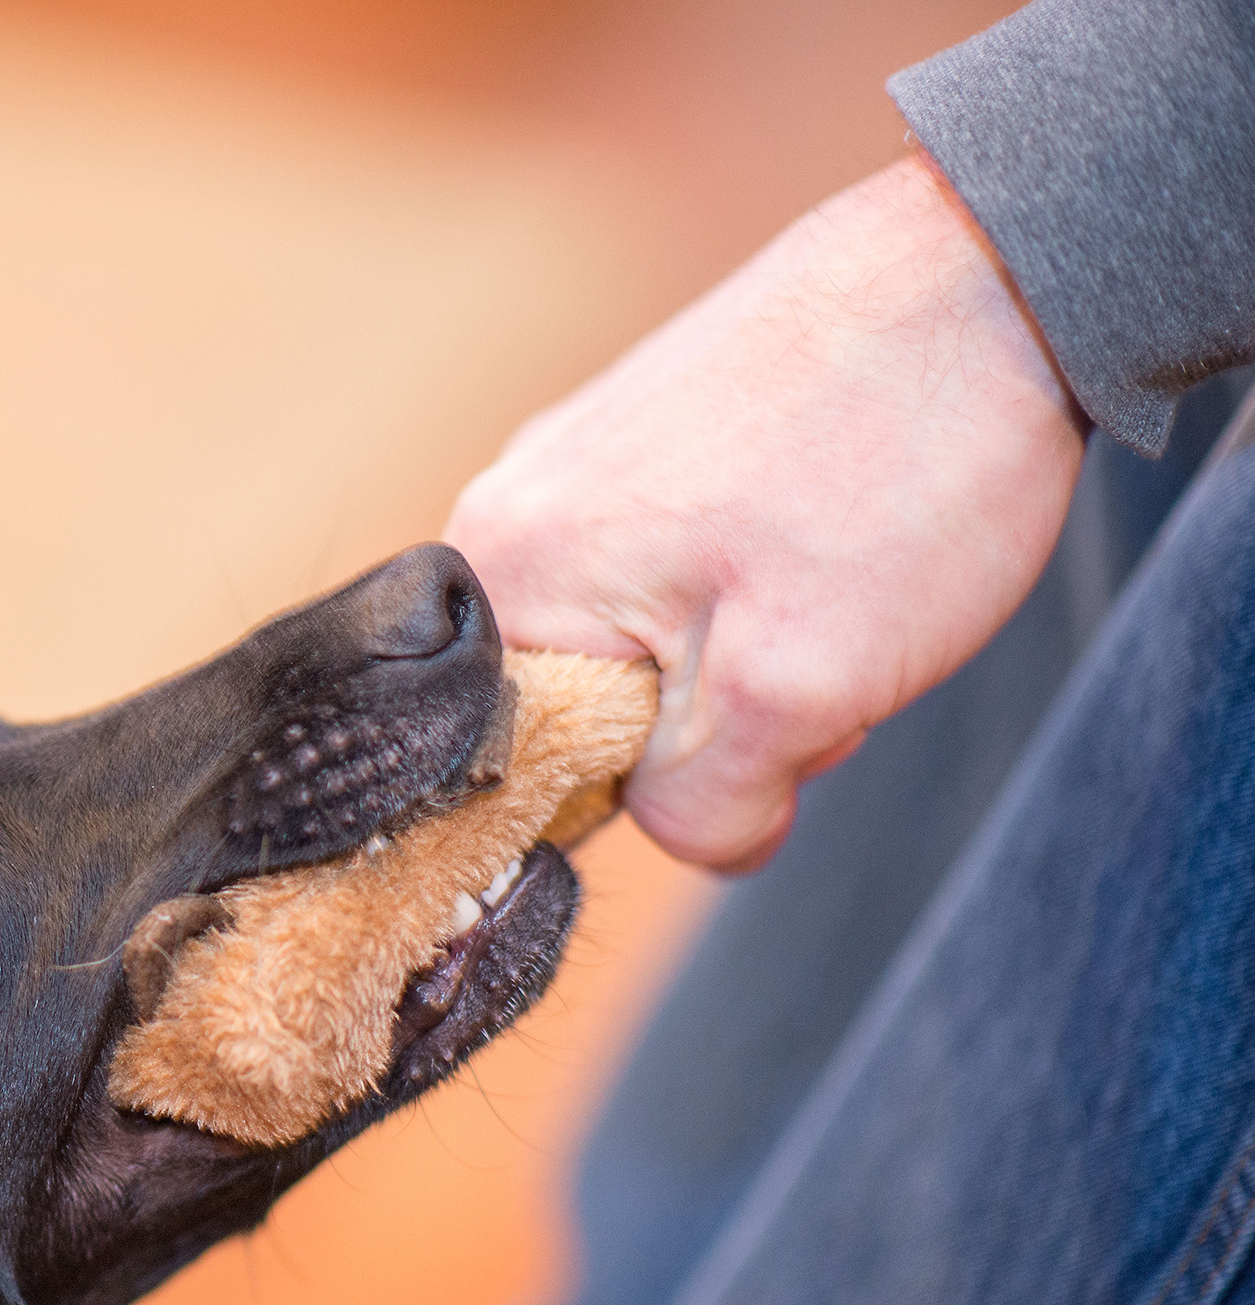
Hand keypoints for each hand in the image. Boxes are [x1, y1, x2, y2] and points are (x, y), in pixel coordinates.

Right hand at [445, 153, 1086, 870]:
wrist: (998, 268)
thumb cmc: (889, 469)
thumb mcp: (797, 693)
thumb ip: (710, 809)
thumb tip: (706, 839)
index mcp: (502, 572)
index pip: (514, 769)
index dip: (635, 795)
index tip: (738, 753)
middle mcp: (507, 506)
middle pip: (580, 706)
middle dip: (700, 724)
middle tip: (810, 665)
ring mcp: (574, 458)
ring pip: (640, 644)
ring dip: (740, 659)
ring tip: (835, 589)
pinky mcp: (643, 428)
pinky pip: (671, 572)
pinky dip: (753, 590)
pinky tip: (830, 541)